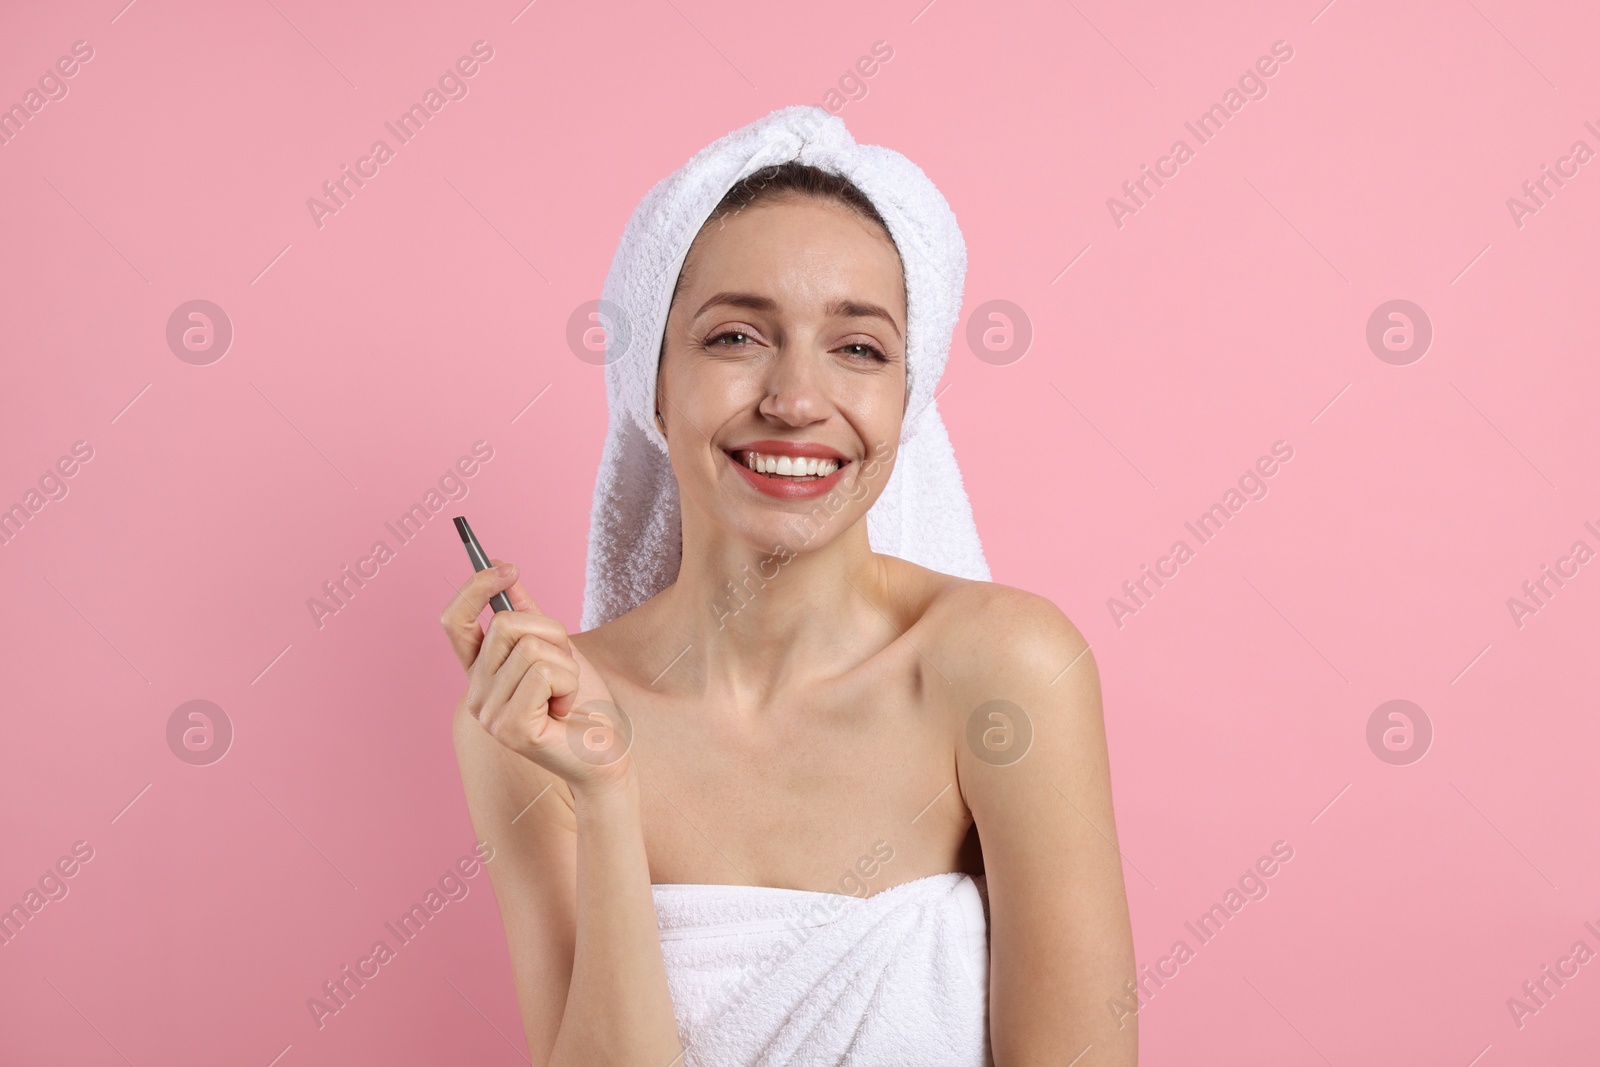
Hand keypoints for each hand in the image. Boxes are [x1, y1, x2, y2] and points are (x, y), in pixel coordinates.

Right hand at [440, 559, 630, 790]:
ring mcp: (489, 714)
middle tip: (565, 669)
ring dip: (566, 665)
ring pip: (531, 647)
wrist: (606, 751)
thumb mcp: (557, 648)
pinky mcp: (510, 728)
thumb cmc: (582, 703)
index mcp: (480, 673)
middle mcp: (476, 694)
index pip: (455, 621)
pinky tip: (566, 709)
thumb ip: (528, 613)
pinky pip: (544, 672)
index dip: (475, 588)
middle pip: (505, 624)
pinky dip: (569, 683)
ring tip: (566, 695)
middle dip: (552, 634)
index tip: (508, 567)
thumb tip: (504, 569)